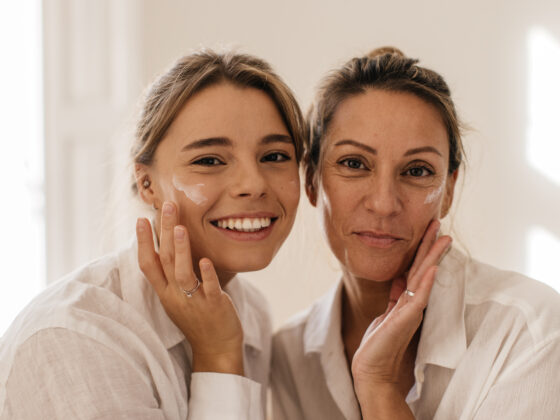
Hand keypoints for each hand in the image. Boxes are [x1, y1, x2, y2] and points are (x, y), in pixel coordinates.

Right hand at [136, 202, 243, 374]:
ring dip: (181, 250)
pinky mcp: (214, 307)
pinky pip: (209, 289)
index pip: (148, 265)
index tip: (141, 219)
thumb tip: (169, 246)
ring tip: (180, 228)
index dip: (143, 242)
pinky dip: (207, 275)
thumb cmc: (198, 318)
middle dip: (164, 232)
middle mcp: (175, 296)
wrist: (216, 348)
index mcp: (165, 293)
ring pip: (182, 274)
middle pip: (165, 261)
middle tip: (167, 206)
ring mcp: (194, 302)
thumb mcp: (178, 297)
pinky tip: (207, 261)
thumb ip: (173, 275)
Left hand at [351, 220, 451, 412]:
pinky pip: (419, 297)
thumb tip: (400, 278)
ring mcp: (411, 310)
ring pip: (424, 278)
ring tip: (442, 237)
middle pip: (423, 268)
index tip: (428, 229)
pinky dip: (426, 281)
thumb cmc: (380, 343)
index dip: (422, 249)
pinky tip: (432, 267)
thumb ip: (396, 296)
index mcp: (407, 299)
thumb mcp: (387, 312)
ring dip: (432, 257)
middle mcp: (413, 302)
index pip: (417, 268)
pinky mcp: (407, 319)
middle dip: (430, 245)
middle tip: (437, 222)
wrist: (373, 369)